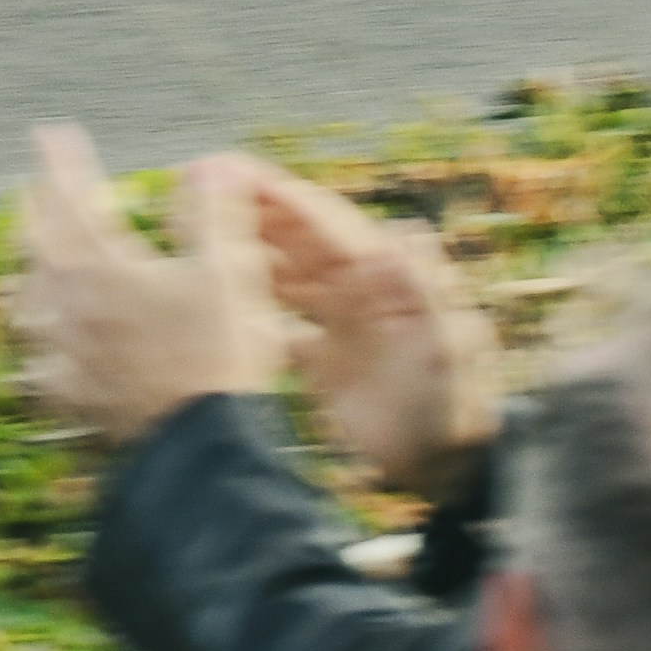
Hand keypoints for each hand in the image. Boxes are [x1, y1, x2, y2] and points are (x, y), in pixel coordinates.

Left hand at [8, 122, 281, 450]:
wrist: (201, 447)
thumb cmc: (217, 356)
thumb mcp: (226, 274)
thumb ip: (210, 215)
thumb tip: (207, 166)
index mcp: (101, 268)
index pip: (72, 200)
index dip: (61, 163)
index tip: (50, 133)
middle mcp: (68, 307)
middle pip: (34, 248)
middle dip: (35, 213)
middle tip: (34, 192)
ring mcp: (61, 355)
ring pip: (26, 303)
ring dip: (29, 274)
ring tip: (34, 263)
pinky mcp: (67, 399)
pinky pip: (36, 363)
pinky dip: (37, 343)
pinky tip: (42, 350)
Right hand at [195, 154, 503, 505]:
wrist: (442, 475)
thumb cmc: (450, 413)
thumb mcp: (445, 352)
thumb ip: (426, 292)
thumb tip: (406, 229)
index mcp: (392, 281)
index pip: (331, 227)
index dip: (286, 199)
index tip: (238, 174)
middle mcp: (365, 293)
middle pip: (302, 242)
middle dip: (256, 213)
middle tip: (201, 189)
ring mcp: (344, 326)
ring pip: (287, 275)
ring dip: (249, 252)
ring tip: (200, 232)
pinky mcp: (326, 362)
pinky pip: (281, 322)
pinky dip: (253, 308)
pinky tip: (221, 302)